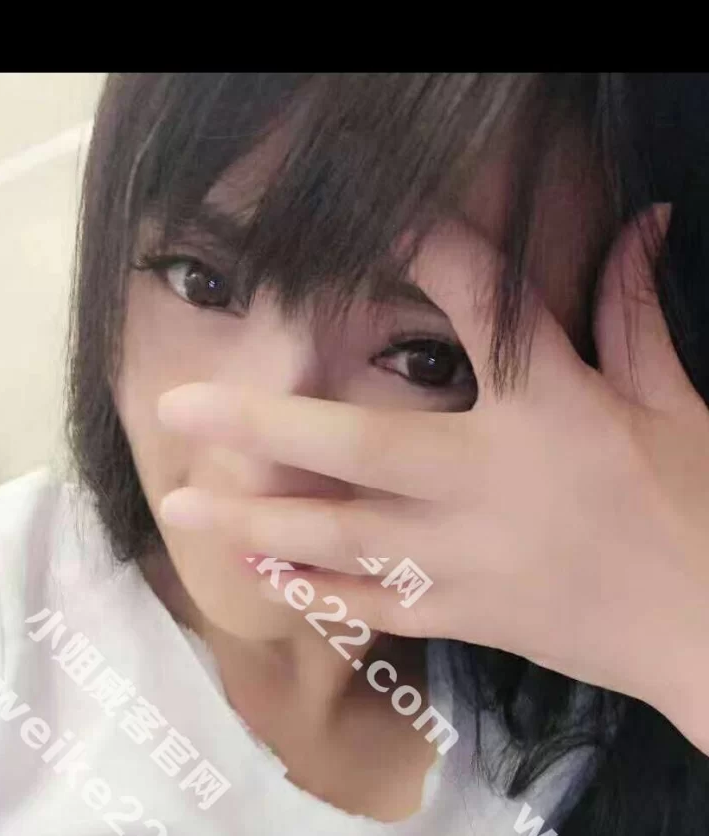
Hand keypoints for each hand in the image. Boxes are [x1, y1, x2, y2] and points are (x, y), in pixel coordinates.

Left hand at [157, 209, 708, 753]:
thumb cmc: (697, 511)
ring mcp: (466, 557)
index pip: (478, 305)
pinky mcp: (464, 614)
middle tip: (179, 408)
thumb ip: (634, 316)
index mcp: (547, 410)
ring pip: (342, 536)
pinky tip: (261, 572)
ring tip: (183, 504)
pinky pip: (373, 605)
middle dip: (260, 423)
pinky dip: (314, 590)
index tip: (376, 221)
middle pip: (355, 444)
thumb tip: (642, 225)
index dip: (425, 250)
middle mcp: (486, 480)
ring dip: (257, 519)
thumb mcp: (674, 403)